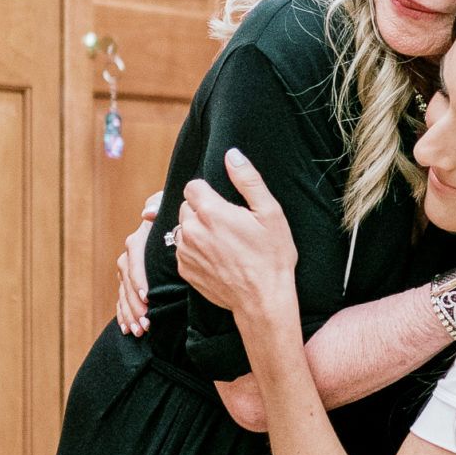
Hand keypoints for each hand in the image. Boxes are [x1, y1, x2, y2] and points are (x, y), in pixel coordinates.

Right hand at [115, 191, 161, 335]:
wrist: (180, 226)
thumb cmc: (175, 214)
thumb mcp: (167, 205)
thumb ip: (157, 205)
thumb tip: (147, 214)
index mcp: (139, 240)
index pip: (134, 260)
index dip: (139, 278)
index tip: (148, 296)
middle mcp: (130, 256)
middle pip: (127, 282)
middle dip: (134, 304)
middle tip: (146, 322)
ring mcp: (129, 271)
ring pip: (124, 294)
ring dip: (129, 313)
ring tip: (140, 330)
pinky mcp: (131, 283)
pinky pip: (122, 300)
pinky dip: (123, 315)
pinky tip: (127, 330)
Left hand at [174, 149, 299, 339]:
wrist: (263, 300)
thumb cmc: (272, 256)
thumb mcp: (270, 213)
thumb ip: (248, 180)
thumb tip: (232, 154)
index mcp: (211, 211)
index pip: (193, 186)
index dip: (208, 191)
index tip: (224, 203)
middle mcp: (192, 230)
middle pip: (187, 207)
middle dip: (202, 211)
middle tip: (227, 225)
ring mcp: (185, 252)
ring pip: (183, 229)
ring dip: (197, 231)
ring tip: (223, 243)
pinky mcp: (185, 270)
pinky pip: (183, 251)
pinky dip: (195, 251)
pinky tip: (217, 258)